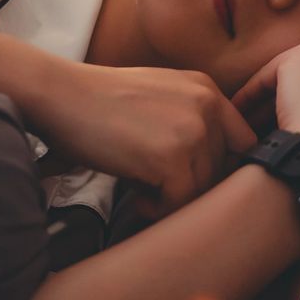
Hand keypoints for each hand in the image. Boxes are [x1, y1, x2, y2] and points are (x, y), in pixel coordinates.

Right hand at [28, 61, 257, 221]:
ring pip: (203, 190)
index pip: (241, 143)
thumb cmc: (98, 102)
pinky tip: (135, 196)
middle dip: (189, 186)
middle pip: (223, 172)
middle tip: (154, 184)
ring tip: (140, 188)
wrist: (59, 95)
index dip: (219, 169)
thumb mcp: (158, 95)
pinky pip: (180, 203)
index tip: (192, 180)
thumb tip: (214, 168)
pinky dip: (157, 209)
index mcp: (206, 89)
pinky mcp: (172, 158)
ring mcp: (192, 130)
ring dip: (172, 199)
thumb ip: (190, 118)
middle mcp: (207, 106)